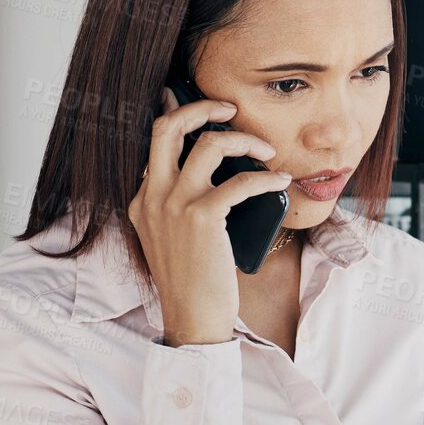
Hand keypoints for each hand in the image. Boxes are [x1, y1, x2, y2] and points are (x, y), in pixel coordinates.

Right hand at [127, 87, 292, 346]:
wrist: (193, 318)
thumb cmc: (195, 281)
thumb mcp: (177, 237)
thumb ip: (185, 204)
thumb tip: (222, 174)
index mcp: (143, 199)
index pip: (156, 143)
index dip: (179, 117)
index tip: (201, 105)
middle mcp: (153, 196)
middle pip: (167, 127)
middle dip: (200, 107)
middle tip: (229, 109)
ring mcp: (174, 205)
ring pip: (208, 145)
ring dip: (244, 141)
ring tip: (266, 151)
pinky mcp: (201, 218)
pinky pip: (240, 181)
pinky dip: (265, 178)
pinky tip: (280, 182)